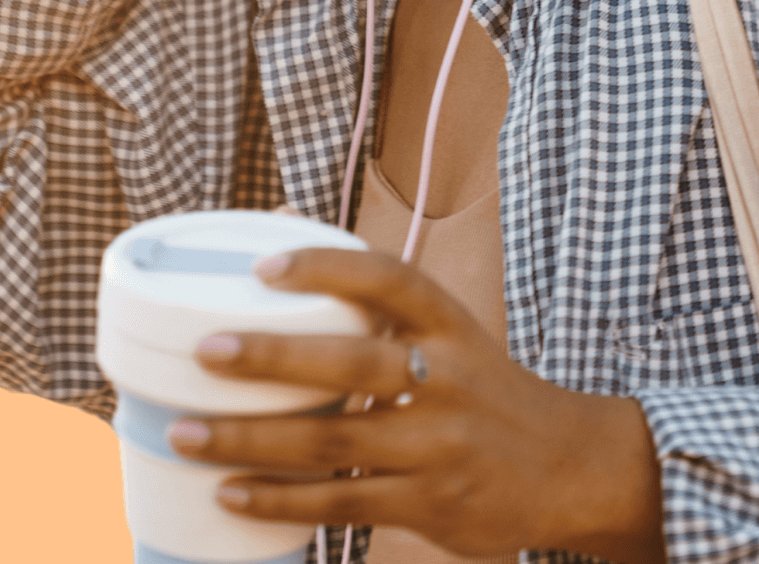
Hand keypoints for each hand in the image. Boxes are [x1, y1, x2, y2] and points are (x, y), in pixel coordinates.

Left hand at [164, 247, 664, 562]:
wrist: (573, 467)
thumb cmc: (492, 395)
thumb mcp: (458, 342)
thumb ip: (386, 317)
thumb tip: (286, 257)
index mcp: (453, 327)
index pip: (391, 281)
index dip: (330, 267)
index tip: (267, 267)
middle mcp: (449, 379)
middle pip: (352, 363)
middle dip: (273, 358)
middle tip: (205, 350)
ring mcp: (440, 444)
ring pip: (334, 440)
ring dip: (252, 439)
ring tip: (186, 432)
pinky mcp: (431, 501)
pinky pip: (344, 500)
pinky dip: (282, 499)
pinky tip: (233, 493)